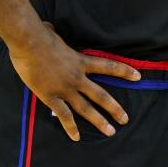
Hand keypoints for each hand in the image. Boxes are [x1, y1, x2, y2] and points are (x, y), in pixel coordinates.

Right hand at [7, 22, 140, 140]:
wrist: (29, 43)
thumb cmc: (41, 35)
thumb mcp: (56, 35)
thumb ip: (57, 36)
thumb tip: (50, 28)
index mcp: (81, 61)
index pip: (109, 66)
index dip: (124, 72)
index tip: (138, 77)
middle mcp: (78, 77)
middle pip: (101, 95)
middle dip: (115, 108)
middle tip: (125, 119)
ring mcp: (65, 88)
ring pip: (86, 109)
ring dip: (99, 121)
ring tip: (110, 132)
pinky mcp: (51, 96)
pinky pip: (64, 115)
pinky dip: (70, 127)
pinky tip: (76, 137)